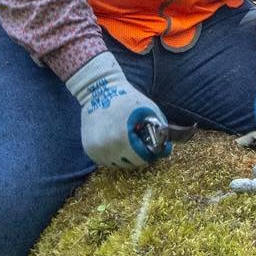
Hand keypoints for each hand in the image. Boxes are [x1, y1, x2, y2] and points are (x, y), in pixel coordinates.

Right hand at [66, 53, 169, 169]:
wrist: (98, 90)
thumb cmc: (126, 98)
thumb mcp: (148, 110)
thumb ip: (160, 130)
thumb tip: (166, 149)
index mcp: (122, 139)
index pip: (141, 159)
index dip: (150, 154)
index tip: (152, 147)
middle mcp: (107, 148)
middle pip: (130, 164)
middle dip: (139, 156)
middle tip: (141, 143)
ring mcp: (95, 150)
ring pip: (117, 164)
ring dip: (125, 157)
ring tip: (128, 141)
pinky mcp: (89, 149)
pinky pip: (106, 160)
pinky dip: (113, 155)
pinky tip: (117, 142)